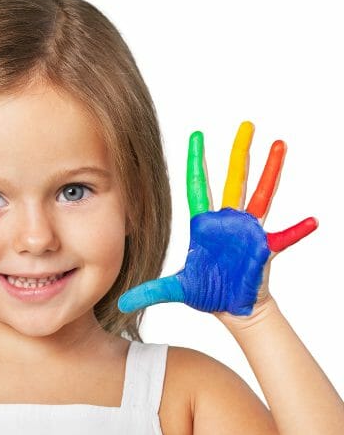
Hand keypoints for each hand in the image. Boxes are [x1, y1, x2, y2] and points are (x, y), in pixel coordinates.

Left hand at [118, 121, 316, 315]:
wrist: (231, 309)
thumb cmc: (208, 293)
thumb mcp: (176, 290)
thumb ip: (151, 292)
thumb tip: (122, 303)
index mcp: (205, 224)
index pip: (197, 184)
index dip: (197, 160)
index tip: (196, 135)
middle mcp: (228, 220)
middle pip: (233, 179)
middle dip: (239, 152)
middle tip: (246, 125)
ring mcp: (249, 231)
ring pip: (261, 194)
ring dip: (270, 171)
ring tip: (279, 145)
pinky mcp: (265, 247)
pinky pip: (285, 237)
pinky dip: (297, 231)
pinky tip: (312, 221)